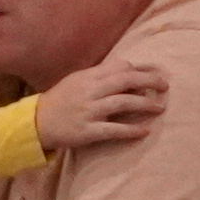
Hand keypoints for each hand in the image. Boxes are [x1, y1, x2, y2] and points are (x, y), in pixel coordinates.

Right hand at [36, 57, 166, 154]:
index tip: (153, 75)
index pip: (120, 67)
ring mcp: (88, 111)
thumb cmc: (60, 100)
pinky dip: (131, 130)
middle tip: (165, 86)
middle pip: (125, 81)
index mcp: (88, 77)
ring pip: (123, 103)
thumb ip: (101, 74)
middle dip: (149, 82)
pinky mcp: (87, 131)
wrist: (35, 123)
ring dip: (145, 105)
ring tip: (160, 108)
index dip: (140, 70)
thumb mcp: (78, 80)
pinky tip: (145, 131)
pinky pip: (113, 130)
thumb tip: (128, 68)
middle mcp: (90, 91)